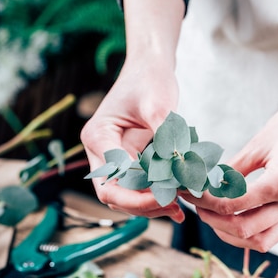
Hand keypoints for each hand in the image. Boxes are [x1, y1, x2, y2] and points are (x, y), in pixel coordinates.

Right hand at [81, 0, 185, 222]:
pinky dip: (155, 198)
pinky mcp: (127, 162)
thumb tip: (178, 168)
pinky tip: (177, 205)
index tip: (169, 195)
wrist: (149, 68)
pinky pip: (137, 188)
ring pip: (125, 197)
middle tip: (174, 208)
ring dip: (150, 206)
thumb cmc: (150, 79)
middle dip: (143, 205)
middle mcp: (101, 151)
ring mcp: (112, 159)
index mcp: (99, 136)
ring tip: (178, 209)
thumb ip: (165, 135)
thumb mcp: (159, 103)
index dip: (138, 195)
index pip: (112, 180)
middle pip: (114, 195)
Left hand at [181, 80, 277, 250]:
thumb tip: (204, 188)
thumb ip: (231, 172)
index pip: (233, 205)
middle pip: (246, 231)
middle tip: (198, 209)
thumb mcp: (257, 144)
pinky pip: (274, 233)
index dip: (206, 202)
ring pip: (262, 241)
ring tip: (215, 218)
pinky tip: (235, 218)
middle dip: (215, 222)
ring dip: (233, 235)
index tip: (189, 194)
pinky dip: (251, 232)